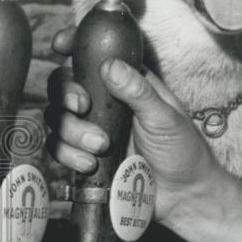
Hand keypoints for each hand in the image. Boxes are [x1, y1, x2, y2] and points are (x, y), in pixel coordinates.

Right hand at [44, 27, 222, 223]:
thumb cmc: (183, 151)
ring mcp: (92, 128)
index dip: (74, 45)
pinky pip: (58, 147)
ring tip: (101, 146)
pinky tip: (90, 164)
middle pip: (65, 85)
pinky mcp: (84, 155)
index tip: (62, 45)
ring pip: (58, 117)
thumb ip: (138, 91)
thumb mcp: (165, 117)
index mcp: (129, 83)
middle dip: (67, 94)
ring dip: (72, 130)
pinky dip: (68, 154)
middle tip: (82, 107)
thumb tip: (110, 66)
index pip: (97, 56)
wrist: (182, 197)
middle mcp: (106, 102)